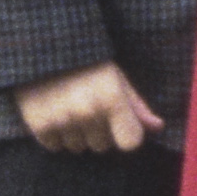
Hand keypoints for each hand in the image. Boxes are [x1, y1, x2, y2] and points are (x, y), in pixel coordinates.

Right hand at [11, 62, 165, 154]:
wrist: (40, 47)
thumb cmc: (86, 61)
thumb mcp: (116, 76)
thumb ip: (136, 105)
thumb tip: (158, 127)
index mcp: (111, 98)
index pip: (130, 142)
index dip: (127, 134)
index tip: (121, 124)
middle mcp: (87, 111)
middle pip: (103, 146)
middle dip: (99, 132)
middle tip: (89, 108)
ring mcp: (62, 120)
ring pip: (79, 147)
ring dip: (76, 134)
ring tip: (70, 108)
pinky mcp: (39, 125)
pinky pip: (55, 146)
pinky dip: (55, 135)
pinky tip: (54, 113)